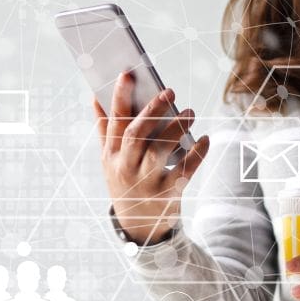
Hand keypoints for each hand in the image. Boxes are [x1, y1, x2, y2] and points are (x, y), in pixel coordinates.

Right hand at [94, 72, 210, 243]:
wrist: (138, 226)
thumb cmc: (125, 182)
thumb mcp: (109, 160)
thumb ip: (105, 130)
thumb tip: (95, 97)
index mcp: (110, 156)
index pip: (114, 122)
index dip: (120, 97)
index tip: (128, 74)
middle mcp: (125, 169)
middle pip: (136, 134)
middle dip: (152, 110)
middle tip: (170, 90)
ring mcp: (146, 183)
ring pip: (159, 151)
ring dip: (176, 128)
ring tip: (190, 113)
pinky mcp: (168, 194)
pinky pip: (185, 170)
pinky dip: (197, 154)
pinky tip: (204, 139)